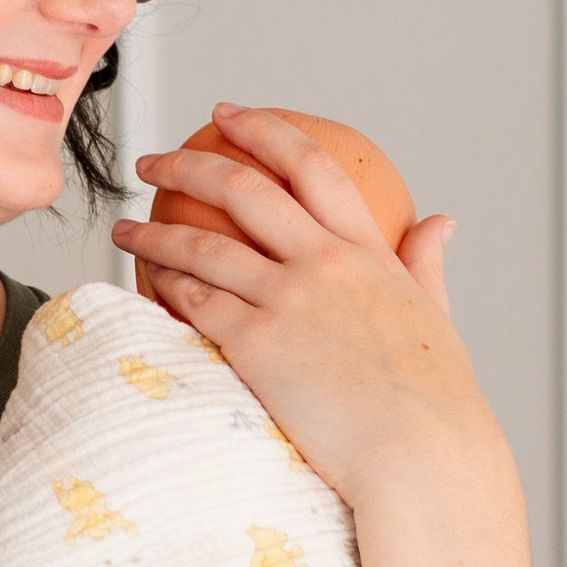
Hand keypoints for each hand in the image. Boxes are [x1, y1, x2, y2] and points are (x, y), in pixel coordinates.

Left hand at [111, 105, 488, 506]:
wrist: (421, 453)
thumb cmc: (436, 399)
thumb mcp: (437, 315)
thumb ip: (426, 262)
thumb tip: (442, 222)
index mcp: (368, 249)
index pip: (311, 164)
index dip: (263, 129)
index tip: (227, 113)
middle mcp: (323, 262)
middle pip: (241, 187)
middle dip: (186, 163)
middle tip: (152, 162)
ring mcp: (287, 300)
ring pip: (201, 244)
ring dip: (153, 229)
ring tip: (125, 227)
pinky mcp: (255, 344)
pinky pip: (193, 301)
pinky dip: (162, 284)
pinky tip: (143, 280)